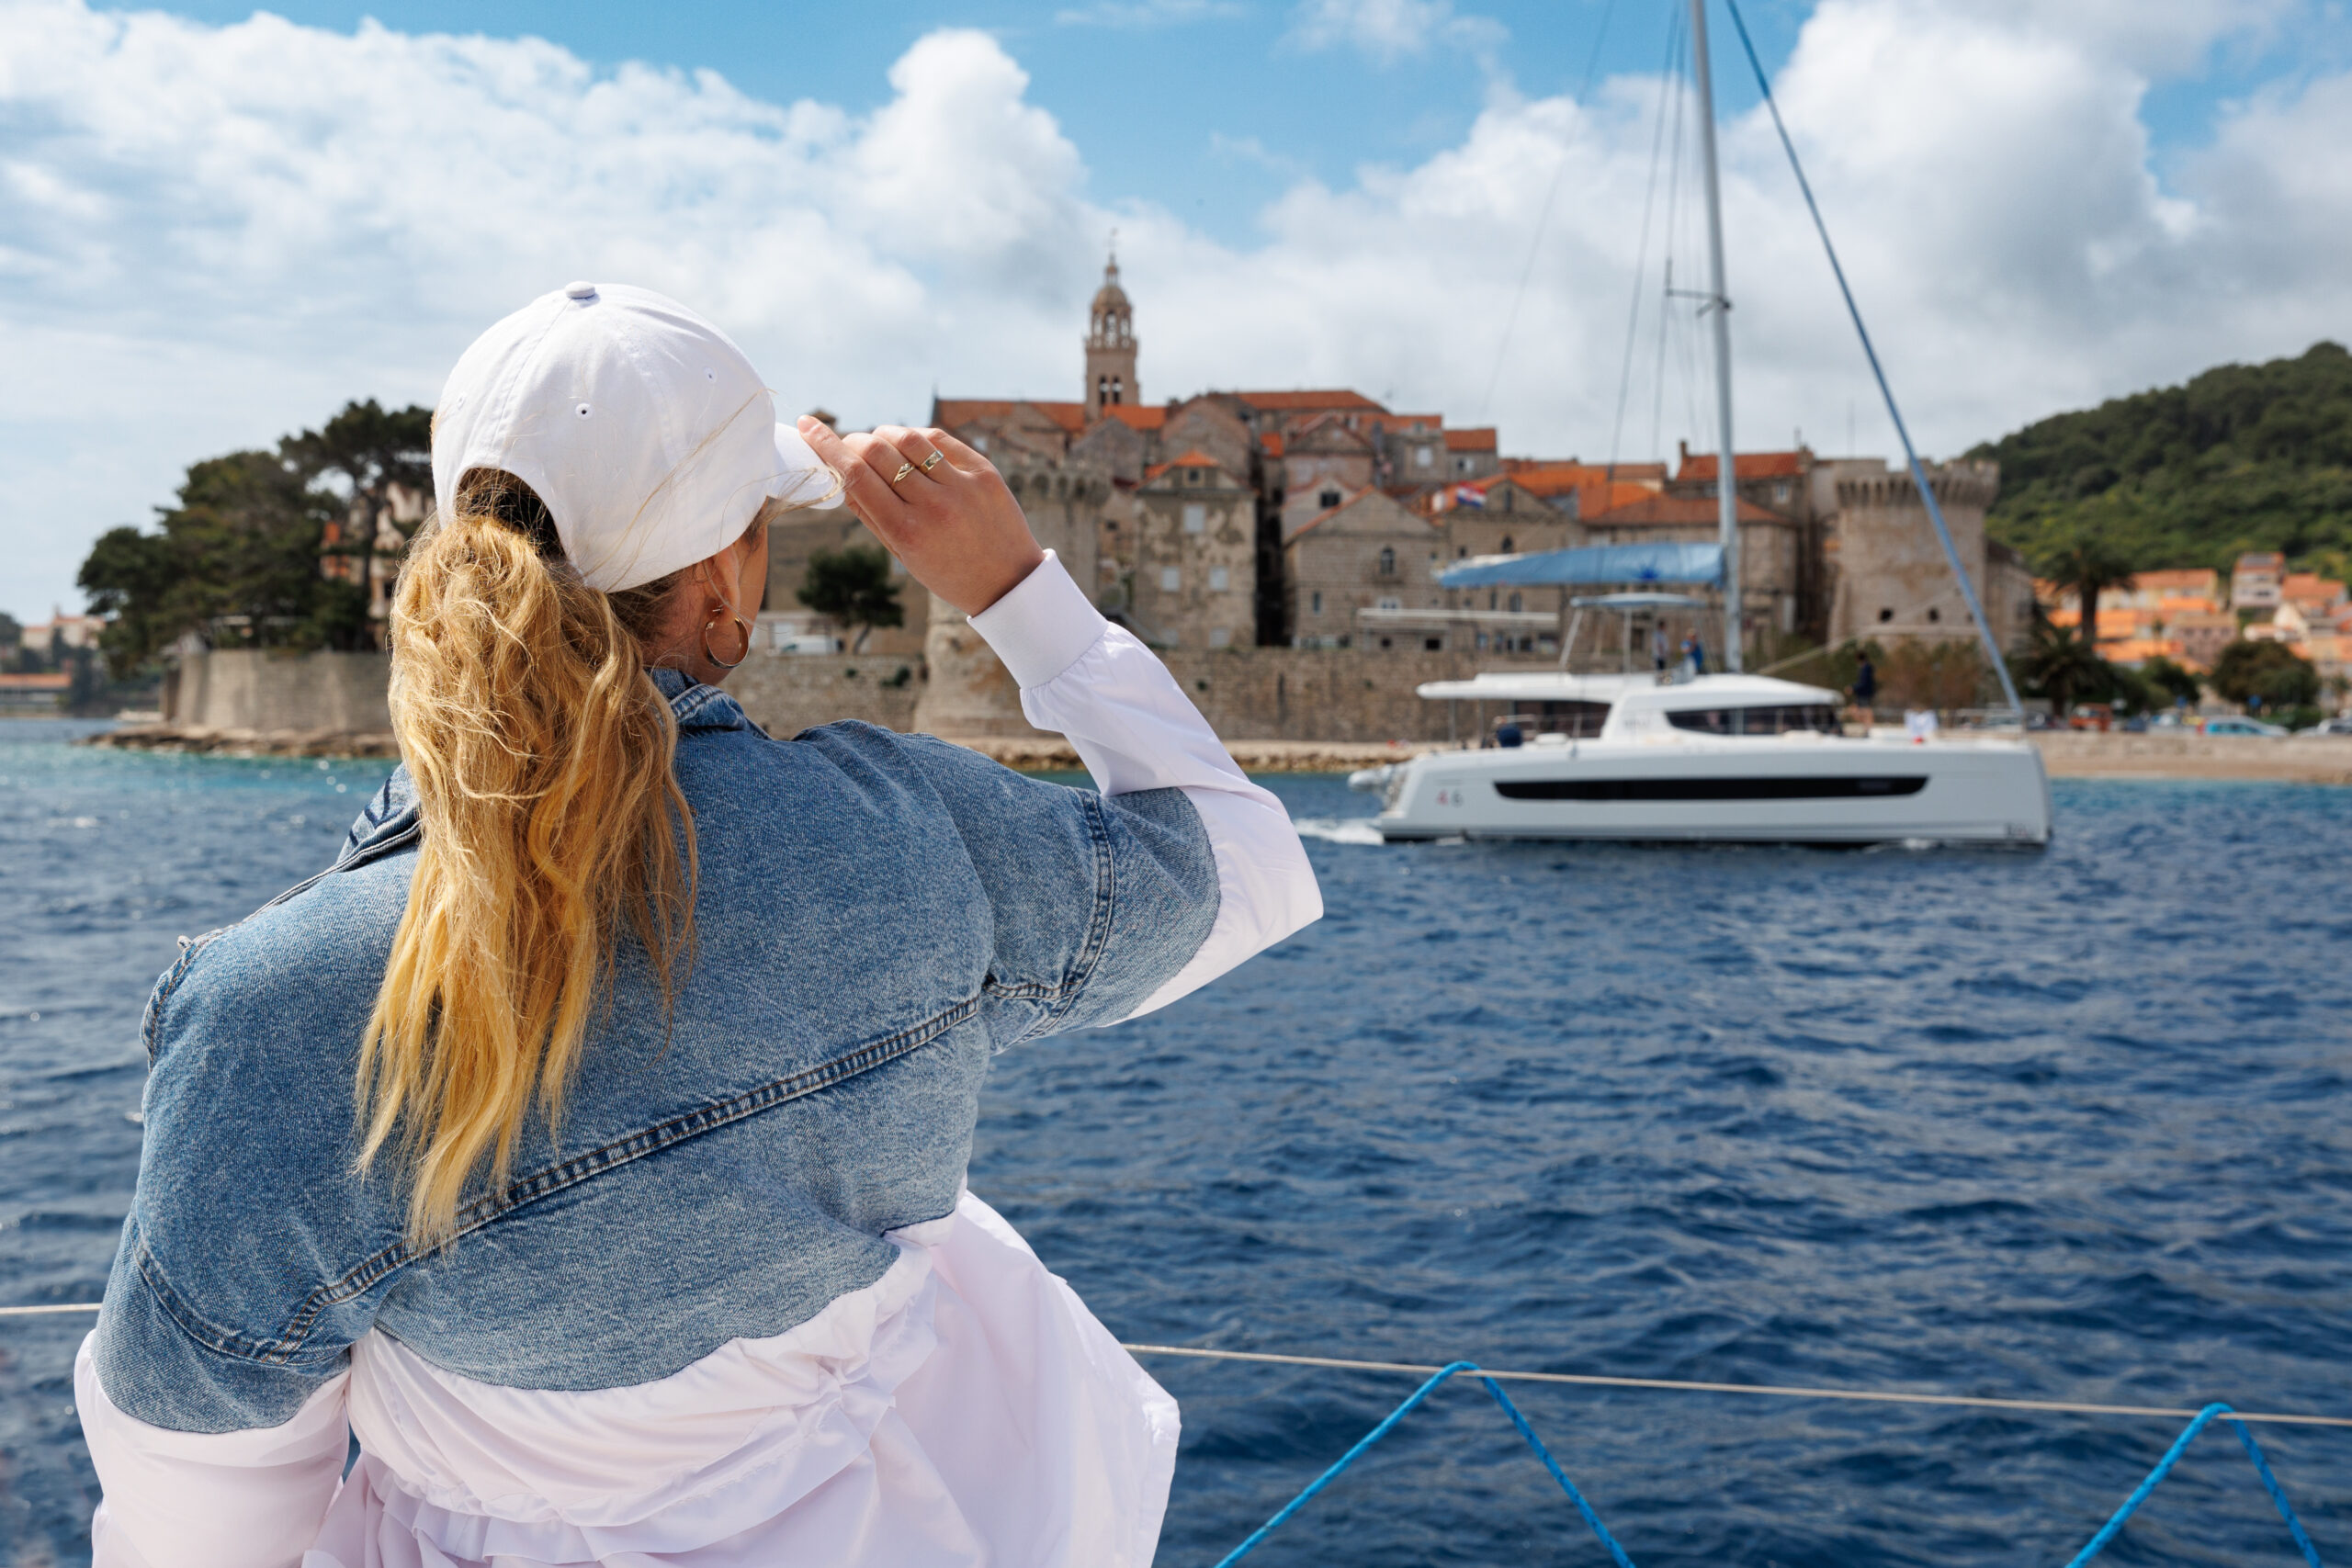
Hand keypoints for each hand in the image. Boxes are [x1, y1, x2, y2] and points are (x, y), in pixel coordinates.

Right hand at [796, 418, 1044, 616]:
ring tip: (879, 444)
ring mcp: (961, 486)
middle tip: (849, 444)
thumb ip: (871, 515)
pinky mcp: (984, 472)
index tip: (809, 425)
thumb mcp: (904, 555)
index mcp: (906, 532)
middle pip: (877, 451)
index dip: (827, 446)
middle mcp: (933, 506)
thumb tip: (840, 475)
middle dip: (854, 440)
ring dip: (884, 434)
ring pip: (907, 438)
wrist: (1010, 582)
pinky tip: (910, 446)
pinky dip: (916, 437)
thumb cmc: (949, 573)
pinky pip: (940, 439)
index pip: (855, 475)